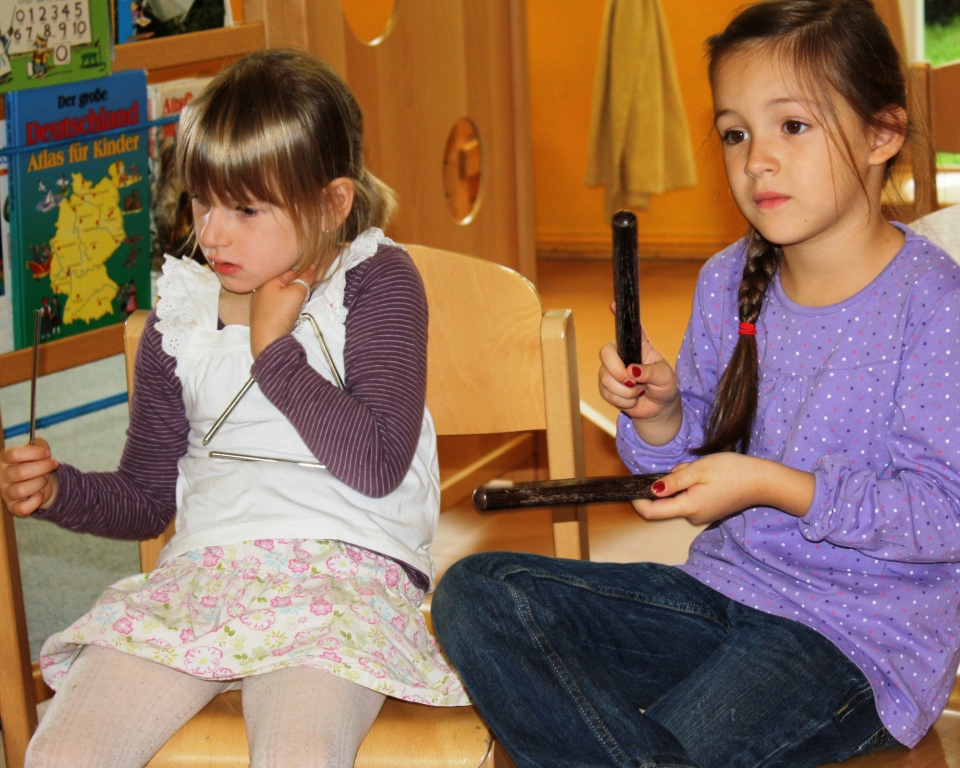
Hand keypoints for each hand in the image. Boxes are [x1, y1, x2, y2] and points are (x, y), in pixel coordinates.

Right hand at [0, 437, 59, 516]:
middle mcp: (2, 476)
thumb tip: (41, 449)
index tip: (48, 453)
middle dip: (43, 468)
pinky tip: (40, 494)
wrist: (41, 482)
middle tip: (51, 466)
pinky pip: (23, 508)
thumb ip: (39, 444)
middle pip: (21, 472)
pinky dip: (36, 501)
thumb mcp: (38, 449)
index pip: (14, 454)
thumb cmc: (37, 463)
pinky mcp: (13, 507)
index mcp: (5, 459)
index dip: (35, 453)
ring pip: (21, 490)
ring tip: (44, 479)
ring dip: (39, 483)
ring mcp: (6, 492)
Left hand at [249, 265, 316, 358]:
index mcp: (268, 281)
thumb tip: (312, 268)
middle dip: (297, 287)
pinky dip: (284, 306)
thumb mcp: (297, 292)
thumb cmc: (281, 312)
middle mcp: (260, 290)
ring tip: (300, 304)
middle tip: (308, 293)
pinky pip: (276, 305)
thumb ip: (305, 279)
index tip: (315, 281)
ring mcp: (259, 304)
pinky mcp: (261, 316)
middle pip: (284, 284)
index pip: (290, 272)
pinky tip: (289, 313)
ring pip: (280, 295)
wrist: (268, 339)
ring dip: (291, 297)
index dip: (304, 275)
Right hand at [598, 321, 680, 444]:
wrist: (659, 409)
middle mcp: (623, 355)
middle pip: (606, 352)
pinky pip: (606, 393)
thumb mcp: (665, 377)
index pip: (629, 327)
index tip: (614, 303)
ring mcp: (612, 371)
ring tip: (638, 392)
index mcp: (639, 346)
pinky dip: (622, 400)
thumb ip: (650, 372)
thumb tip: (632, 371)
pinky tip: (632, 400)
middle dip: (617, 370)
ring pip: (604, 377)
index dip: (619, 313)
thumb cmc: (665, 387)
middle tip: (632, 382)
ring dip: (624, 391)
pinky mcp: (607, 388)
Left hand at [631, 453, 815, 525]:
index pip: (652, 512)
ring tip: (701, 469)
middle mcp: (693, 516)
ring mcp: (702, 515)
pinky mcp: (709, 510)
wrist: (764, 481)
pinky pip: (690, 497)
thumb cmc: (733, 471)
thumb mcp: (699, 470)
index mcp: (688, 508)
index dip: (638, 500)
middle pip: (665, 501)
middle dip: (668, 482)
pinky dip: (692, 484)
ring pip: (678, 496)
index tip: (633, 485)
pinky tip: (707, 475)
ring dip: (682, 481)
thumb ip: (673, 481)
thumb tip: (652, 489)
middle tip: (686, 468)